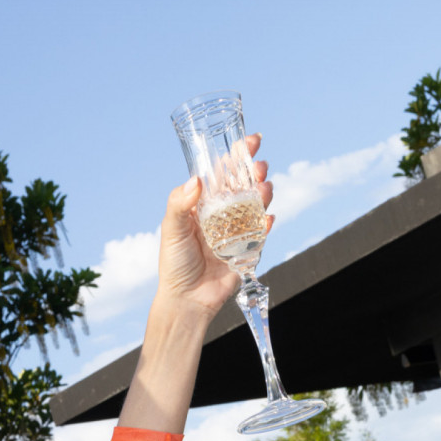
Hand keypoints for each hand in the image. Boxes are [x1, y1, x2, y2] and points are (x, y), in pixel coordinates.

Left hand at [157, 133, 272, 317]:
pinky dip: (268, 223)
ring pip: (256, 204)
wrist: (187, 299)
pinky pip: (263, 232)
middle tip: (259, 166)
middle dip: (254, 171)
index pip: (221, 174)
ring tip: (263, 188)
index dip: (236, 156)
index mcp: (202, 204)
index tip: (250, 141)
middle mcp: (222, 213)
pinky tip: (268, 218)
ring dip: (263, 192)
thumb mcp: (171, 229)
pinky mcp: (248, 248)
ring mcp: (237, 230)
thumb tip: (195, 180)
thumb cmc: (175, 263)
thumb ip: (180, 204)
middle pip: (244, 185)